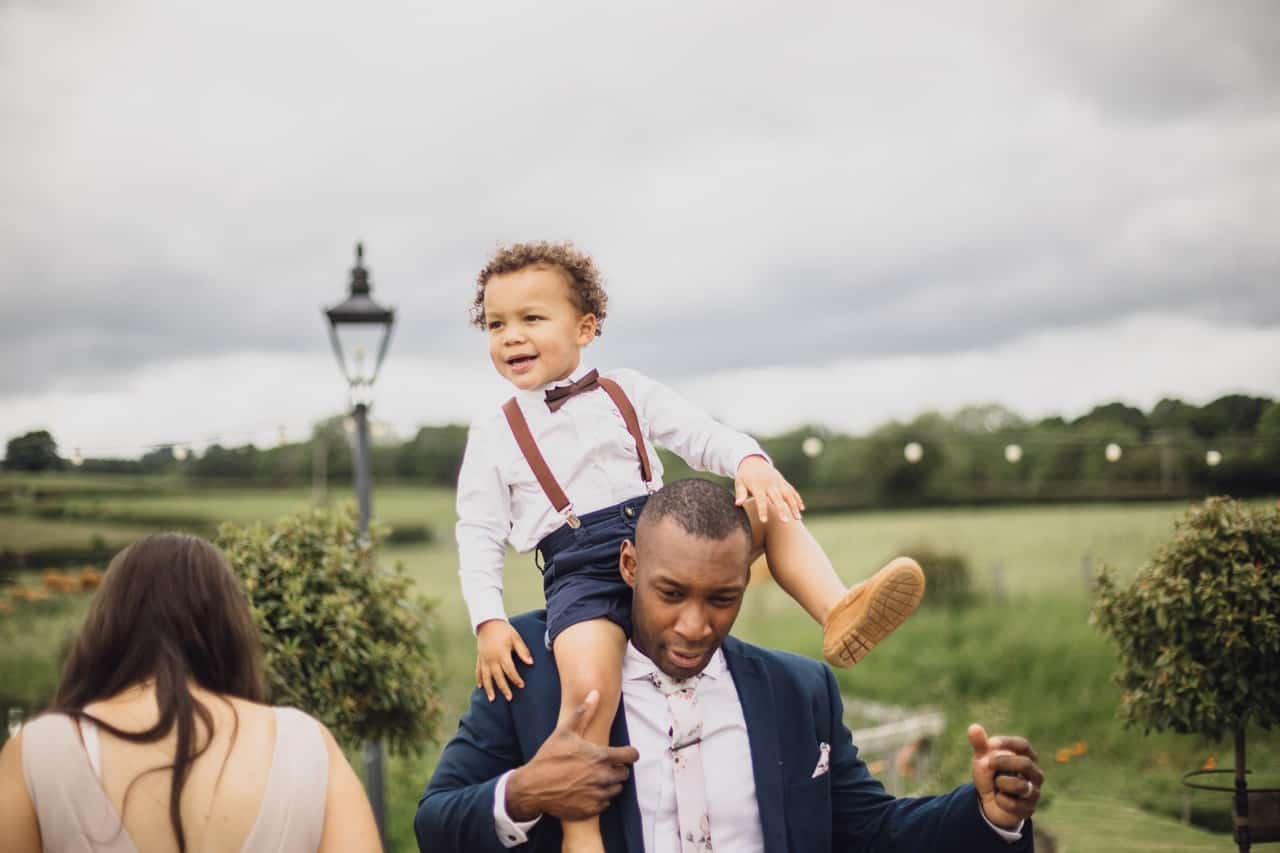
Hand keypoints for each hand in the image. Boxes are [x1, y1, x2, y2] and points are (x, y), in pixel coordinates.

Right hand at [475, 619, 533, 701]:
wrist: (488, 622)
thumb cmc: (505, 630)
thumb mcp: (516, 638)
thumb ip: (523, 651)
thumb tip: (531, 663)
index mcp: (502, 654)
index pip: (510, 670)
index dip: (516, 679)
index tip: (521, 685)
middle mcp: (492, 659)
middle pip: (498, 677)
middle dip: (504, 688)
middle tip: (509, 698)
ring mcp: (484, 659)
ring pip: (486, 677)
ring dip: (489, 689)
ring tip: (492, 699)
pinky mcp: (480, 658)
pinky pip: (478, 671)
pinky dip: (479, 679)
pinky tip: (480, 687)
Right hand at [505, 690, 639, 821]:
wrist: (533, 787)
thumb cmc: (549, 757)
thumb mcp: (564, 732)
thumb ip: (584, 713)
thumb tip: (595, 693)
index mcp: (600, 757)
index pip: (631, 756)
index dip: (630, 754)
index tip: (626, 754)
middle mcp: (602, 777)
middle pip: (624, 774)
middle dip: (617, 769)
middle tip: (602, 766)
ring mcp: (597, 795)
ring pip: (616, 789)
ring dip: (609, 784)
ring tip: (593, 778)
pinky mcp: (591, 809)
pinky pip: (605, 803)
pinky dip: (599, 798)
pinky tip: (587, 790)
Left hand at [734, 454, 804, 523]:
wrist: (753, 460)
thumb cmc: (744, 475)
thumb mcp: (739, 482)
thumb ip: (740, 493)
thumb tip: (738, 504)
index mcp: (757, 486)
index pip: (760, 500)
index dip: (762, 510)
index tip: (764, 521)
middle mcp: (769, 484)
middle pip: (777, 498)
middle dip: (782, 509)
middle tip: (785, 521)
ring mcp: (778, 482)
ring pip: (788, 494)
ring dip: (793, 506)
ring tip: (798, 518)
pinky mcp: (782, 481)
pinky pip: (791, 490)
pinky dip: (797, 498)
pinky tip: (802, 508)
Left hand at [968, 723, 1043, 830]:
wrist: (989, 802)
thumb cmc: (990, 775)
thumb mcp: (983, 759)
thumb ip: (980, 744)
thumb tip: (974, 727)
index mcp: (1027, 757)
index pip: (1023, 745)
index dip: (1007, 743)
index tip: (990, 743)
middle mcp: (1035, 773)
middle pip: (1024, 763)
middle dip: (1002, 762)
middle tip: (987, 763)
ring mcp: (1034, 792)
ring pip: (1020, 785)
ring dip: (1001, 783)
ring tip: (996, 784)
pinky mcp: (1029, 809)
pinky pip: (1013, 804)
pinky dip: (1000, 800)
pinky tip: (999, 799)